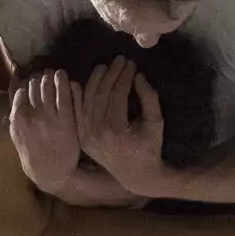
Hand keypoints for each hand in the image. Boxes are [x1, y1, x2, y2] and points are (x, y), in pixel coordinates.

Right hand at [8, 67, 81, 192]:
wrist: (51, 173)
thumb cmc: (33, 156)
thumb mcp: (17, 138)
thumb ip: (13, 120)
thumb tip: (10, 106)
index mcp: (18, 119)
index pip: (20, 92)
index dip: (26, 82)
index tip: (30, 78)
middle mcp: (31, 116)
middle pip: (34, 87)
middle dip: (39, 77)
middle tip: (44, 72)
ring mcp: (48, 118)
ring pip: (48, 88)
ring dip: (51, 77)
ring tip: (54, 73)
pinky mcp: (66, 121)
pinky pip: (65, 98)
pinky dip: (65, 86)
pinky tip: (67, 80)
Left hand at [76, 56, 166, 195]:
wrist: (135, 175)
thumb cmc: (150, 147)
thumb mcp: (156, 123)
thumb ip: (149, 98)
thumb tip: (138, 76)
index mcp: (117, 129)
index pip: (118, 94)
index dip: (124, 76)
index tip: (131, 64)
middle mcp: (97, 132)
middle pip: (101, 95)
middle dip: (111, 74)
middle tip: (119, 60)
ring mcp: (86, 136)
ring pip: (87, 101)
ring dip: (95, 81)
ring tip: (104, 67)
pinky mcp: (82, 137)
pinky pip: (79, 112)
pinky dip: (79, 96)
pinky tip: (82, 82)